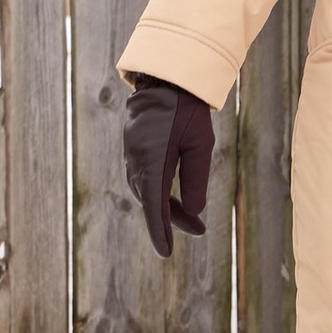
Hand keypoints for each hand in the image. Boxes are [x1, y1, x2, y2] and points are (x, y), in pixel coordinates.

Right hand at [123, 74, 212, 256]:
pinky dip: (157, 192)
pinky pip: (142, 179)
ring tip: (189, 217)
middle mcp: (136, 161)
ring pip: (145, 191)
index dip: (161, 231)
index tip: (166, 253)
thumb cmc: (187, 110)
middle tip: (198, 230)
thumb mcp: (200, 144)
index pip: (155, 206)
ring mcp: (131, 155)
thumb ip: (196, 179)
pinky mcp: (133, 149)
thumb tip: (193, 212)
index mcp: (152, 161)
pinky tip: (171, 197)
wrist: (165, 78)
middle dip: (170, 219)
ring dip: (164, 206)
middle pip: (151, 202)